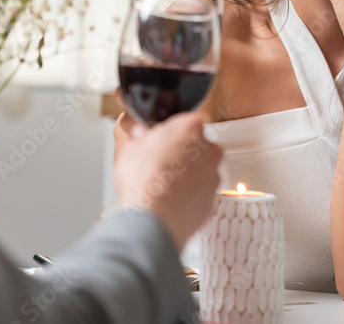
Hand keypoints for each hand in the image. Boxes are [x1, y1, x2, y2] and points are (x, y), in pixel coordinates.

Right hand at [113, 112, 221, 250]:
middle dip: (178, 153)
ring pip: (198, 169)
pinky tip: (169, 198)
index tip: (157, 142)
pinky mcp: (213, 199)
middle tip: (158, 163)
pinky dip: (188, 194)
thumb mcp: (129, 148)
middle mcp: (209, 149)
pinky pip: (199, 191)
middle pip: (193, 145)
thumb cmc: (144, 183)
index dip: (166, 134)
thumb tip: (139, 134)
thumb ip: (139, 135)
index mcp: (190, 127)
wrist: (153, 220)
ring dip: (185, 174)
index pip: (181, 123)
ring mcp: (213, 175)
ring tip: (161, 185)